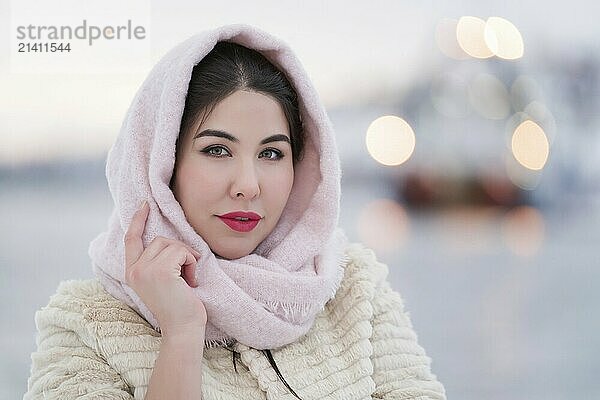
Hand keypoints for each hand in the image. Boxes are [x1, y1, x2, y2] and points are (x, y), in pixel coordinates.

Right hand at [124, 201, 206, 336]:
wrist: (182, 328)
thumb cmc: (179, 306)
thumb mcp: (162, 281)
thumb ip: (158, 262)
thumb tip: (168, 241)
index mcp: (132, 273)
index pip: (131, 240)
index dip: (137, 221)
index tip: (144, 205)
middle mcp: (135, 270)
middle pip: (160, 240)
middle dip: (179, 251)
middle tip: (187, 274)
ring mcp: (145, 270)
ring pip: (172, 245)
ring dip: (187, 259)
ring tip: (188, 280)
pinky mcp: (160, 270)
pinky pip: (183, 252)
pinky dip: (192, 263)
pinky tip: (191, 282)